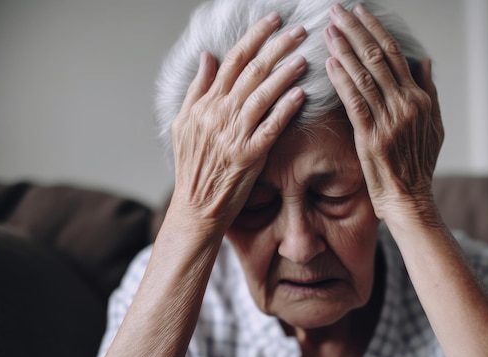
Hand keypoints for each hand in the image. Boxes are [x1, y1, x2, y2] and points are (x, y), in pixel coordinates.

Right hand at [170, 12, 306, 229]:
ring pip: (262, 95)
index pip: (233, 61)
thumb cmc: (192, 165)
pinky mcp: (249, 155)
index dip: (255, 37)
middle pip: (252, 72)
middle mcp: (220, 114)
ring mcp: (234, 135)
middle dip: (277, 47)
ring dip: (284, 73)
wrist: (195, 206)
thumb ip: (198, 88)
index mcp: (206, 103)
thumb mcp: (183, 123)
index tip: (273, 20)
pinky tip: (300, 94)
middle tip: (300, 30)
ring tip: (304, 56)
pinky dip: (285, 109)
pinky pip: (270, 127)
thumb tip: (208, 56)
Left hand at [324, 4, 443, 221]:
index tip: (358, 12)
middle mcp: (407, 104)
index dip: (375, 30)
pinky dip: (342, 80)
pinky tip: (330, 62)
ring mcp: (390, 120)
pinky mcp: (372, 137)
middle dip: (355, 30)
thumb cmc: (418, 165)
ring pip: (364, 76)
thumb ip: (429, 91)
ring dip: (344, 49)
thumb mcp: (434, 125)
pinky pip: (355, 102)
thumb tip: (424, 60)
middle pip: (377, 58)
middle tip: (337, 10)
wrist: (410, 199)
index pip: (394, 54)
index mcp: (420, 99)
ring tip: (329, 29)